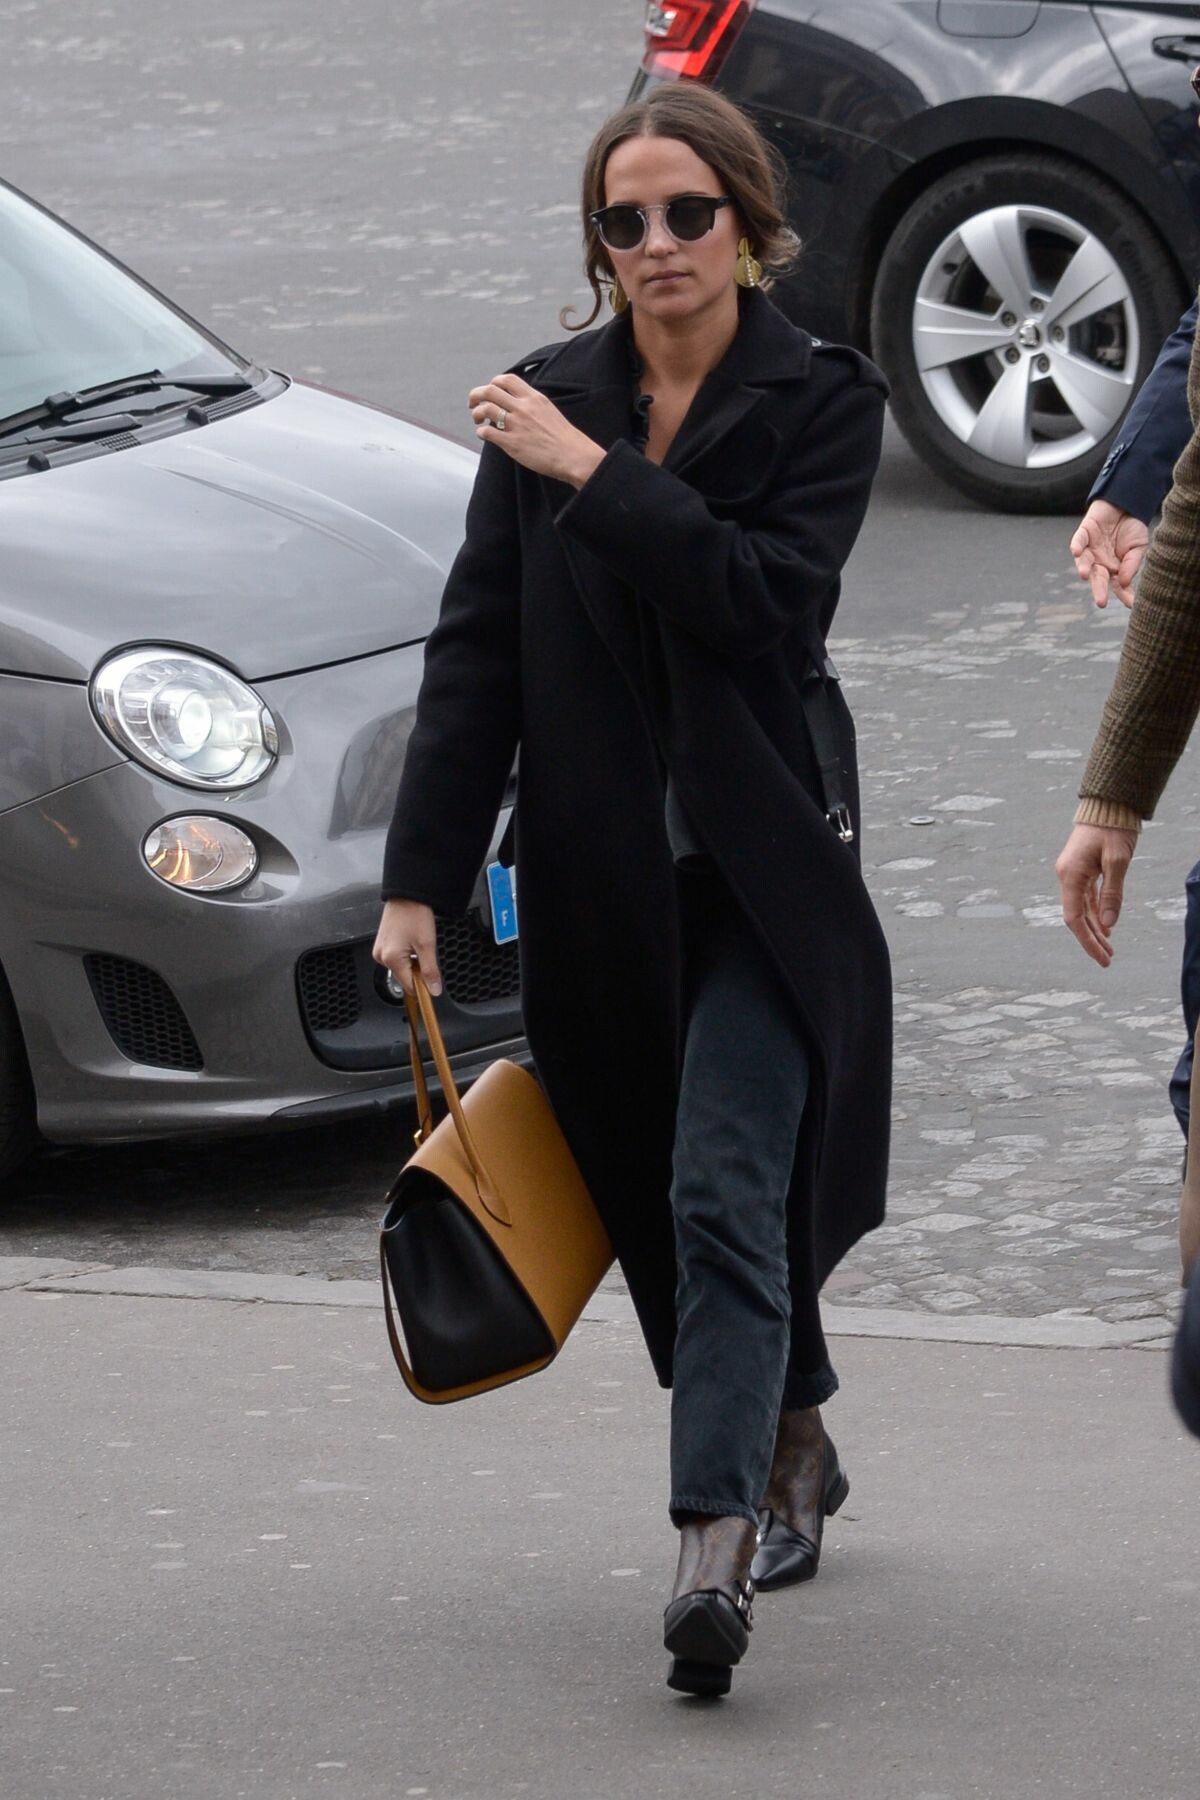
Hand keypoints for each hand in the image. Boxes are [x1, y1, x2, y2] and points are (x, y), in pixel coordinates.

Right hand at [372, 899, 440, 996]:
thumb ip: (430, 971)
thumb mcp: (427, 945)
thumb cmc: (415, 914)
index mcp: (391, 959)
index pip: (408, 986)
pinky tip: (411, 943)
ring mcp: (379, 950)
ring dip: (412, 962)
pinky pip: (396, 958)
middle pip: (404, 977)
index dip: (423, 986)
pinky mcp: (381, 944)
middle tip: (426, 953)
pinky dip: (406, 956)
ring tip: (418, 944)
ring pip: (401, 968)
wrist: (407, 894)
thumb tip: (433, 990)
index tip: (433, 980)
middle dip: (417, 971)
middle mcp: (381, 957)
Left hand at [469, 374, 604, 486]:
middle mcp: (523, 408)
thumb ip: (531, 404)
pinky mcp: (512, 443)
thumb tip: (515, 403)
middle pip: (490, 390)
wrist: (573, 455)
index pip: (506, 379)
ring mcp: (516, 425)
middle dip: (476, 395)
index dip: (493, 382)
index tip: (489, 391)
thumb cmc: (563, 437)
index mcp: (533, 398)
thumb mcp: (548, 410)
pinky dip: (481, 432)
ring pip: (486, 409)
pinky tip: (484, 435)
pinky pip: (487, 432)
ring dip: (476, 413)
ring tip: (477, 420)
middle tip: (473, 404)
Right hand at [1055, 823, 1137, 965]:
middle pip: (1076, 917)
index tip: (1101, 957)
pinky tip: (1106, 926)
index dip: (1087, 940)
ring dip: (1095, 928)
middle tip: (1108, 959)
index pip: (1074, 918)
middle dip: (1092, 939)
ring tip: (1109, 947)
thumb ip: (1112, 893)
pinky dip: (1096, 913)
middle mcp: (1067, 876)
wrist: (1108, 804)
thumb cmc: (1112, 829)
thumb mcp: (1117, 861)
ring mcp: (1073, 873)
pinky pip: (1086, 898)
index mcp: (1070, 875)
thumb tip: (1108, 925)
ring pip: (1082, 909)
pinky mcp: (1082, 869)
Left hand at [1069, 499, 1147, 608]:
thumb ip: (1131, 564)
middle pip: (1098, 578)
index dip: (1125, 594)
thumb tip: (1124, 583)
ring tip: (1086, 575)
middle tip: (1101, 602)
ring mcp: (1090, 549)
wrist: (1127, 504)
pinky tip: (1077, 552)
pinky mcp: (1083, 534)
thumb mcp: (1138, 547)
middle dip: (1099, 590)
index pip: (1118, 585)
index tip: (1132, 605)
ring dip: (1084, 568)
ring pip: (1084, 562)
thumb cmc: (1132, 528)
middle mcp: (1100, 562)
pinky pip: (1078, 541)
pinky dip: (1077, 546)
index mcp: (1114, 568)